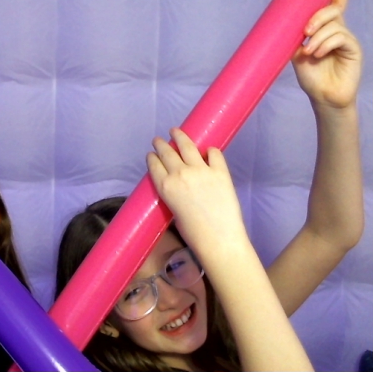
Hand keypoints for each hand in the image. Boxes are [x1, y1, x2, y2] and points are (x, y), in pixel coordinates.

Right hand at [146, 128, 245, 255]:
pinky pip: (214, 153)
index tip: (152, 154)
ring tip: (176, 131)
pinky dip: (210, 150)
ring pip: (187, 145)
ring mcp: (201, 170)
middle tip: (159, 140)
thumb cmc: (193, 233)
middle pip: (167, 152)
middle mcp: (180, 173)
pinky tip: (208, 151)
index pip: (154, 163)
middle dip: (161, 144)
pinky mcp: (220, 171)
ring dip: (180, 136)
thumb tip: (177, 184)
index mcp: (165, 186)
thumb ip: (172, 192)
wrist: (219, 239)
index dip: (152, 157)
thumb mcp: (172, 210)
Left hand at [292, 0, 361, 111]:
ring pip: (334, 24)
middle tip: (305, 32)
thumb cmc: (311, 75)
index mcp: (324, 28)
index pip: (335, 4)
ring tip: (309, 51)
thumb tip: (292, 22)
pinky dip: (325, 44)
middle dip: (317, 16)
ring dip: (317, 36)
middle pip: (331, 9)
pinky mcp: (354, 49)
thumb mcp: (296, 52)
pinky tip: (317, 54)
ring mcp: (347, 39)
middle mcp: (338, 30)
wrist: (322, 97)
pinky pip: (340, 37)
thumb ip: (297, 35)